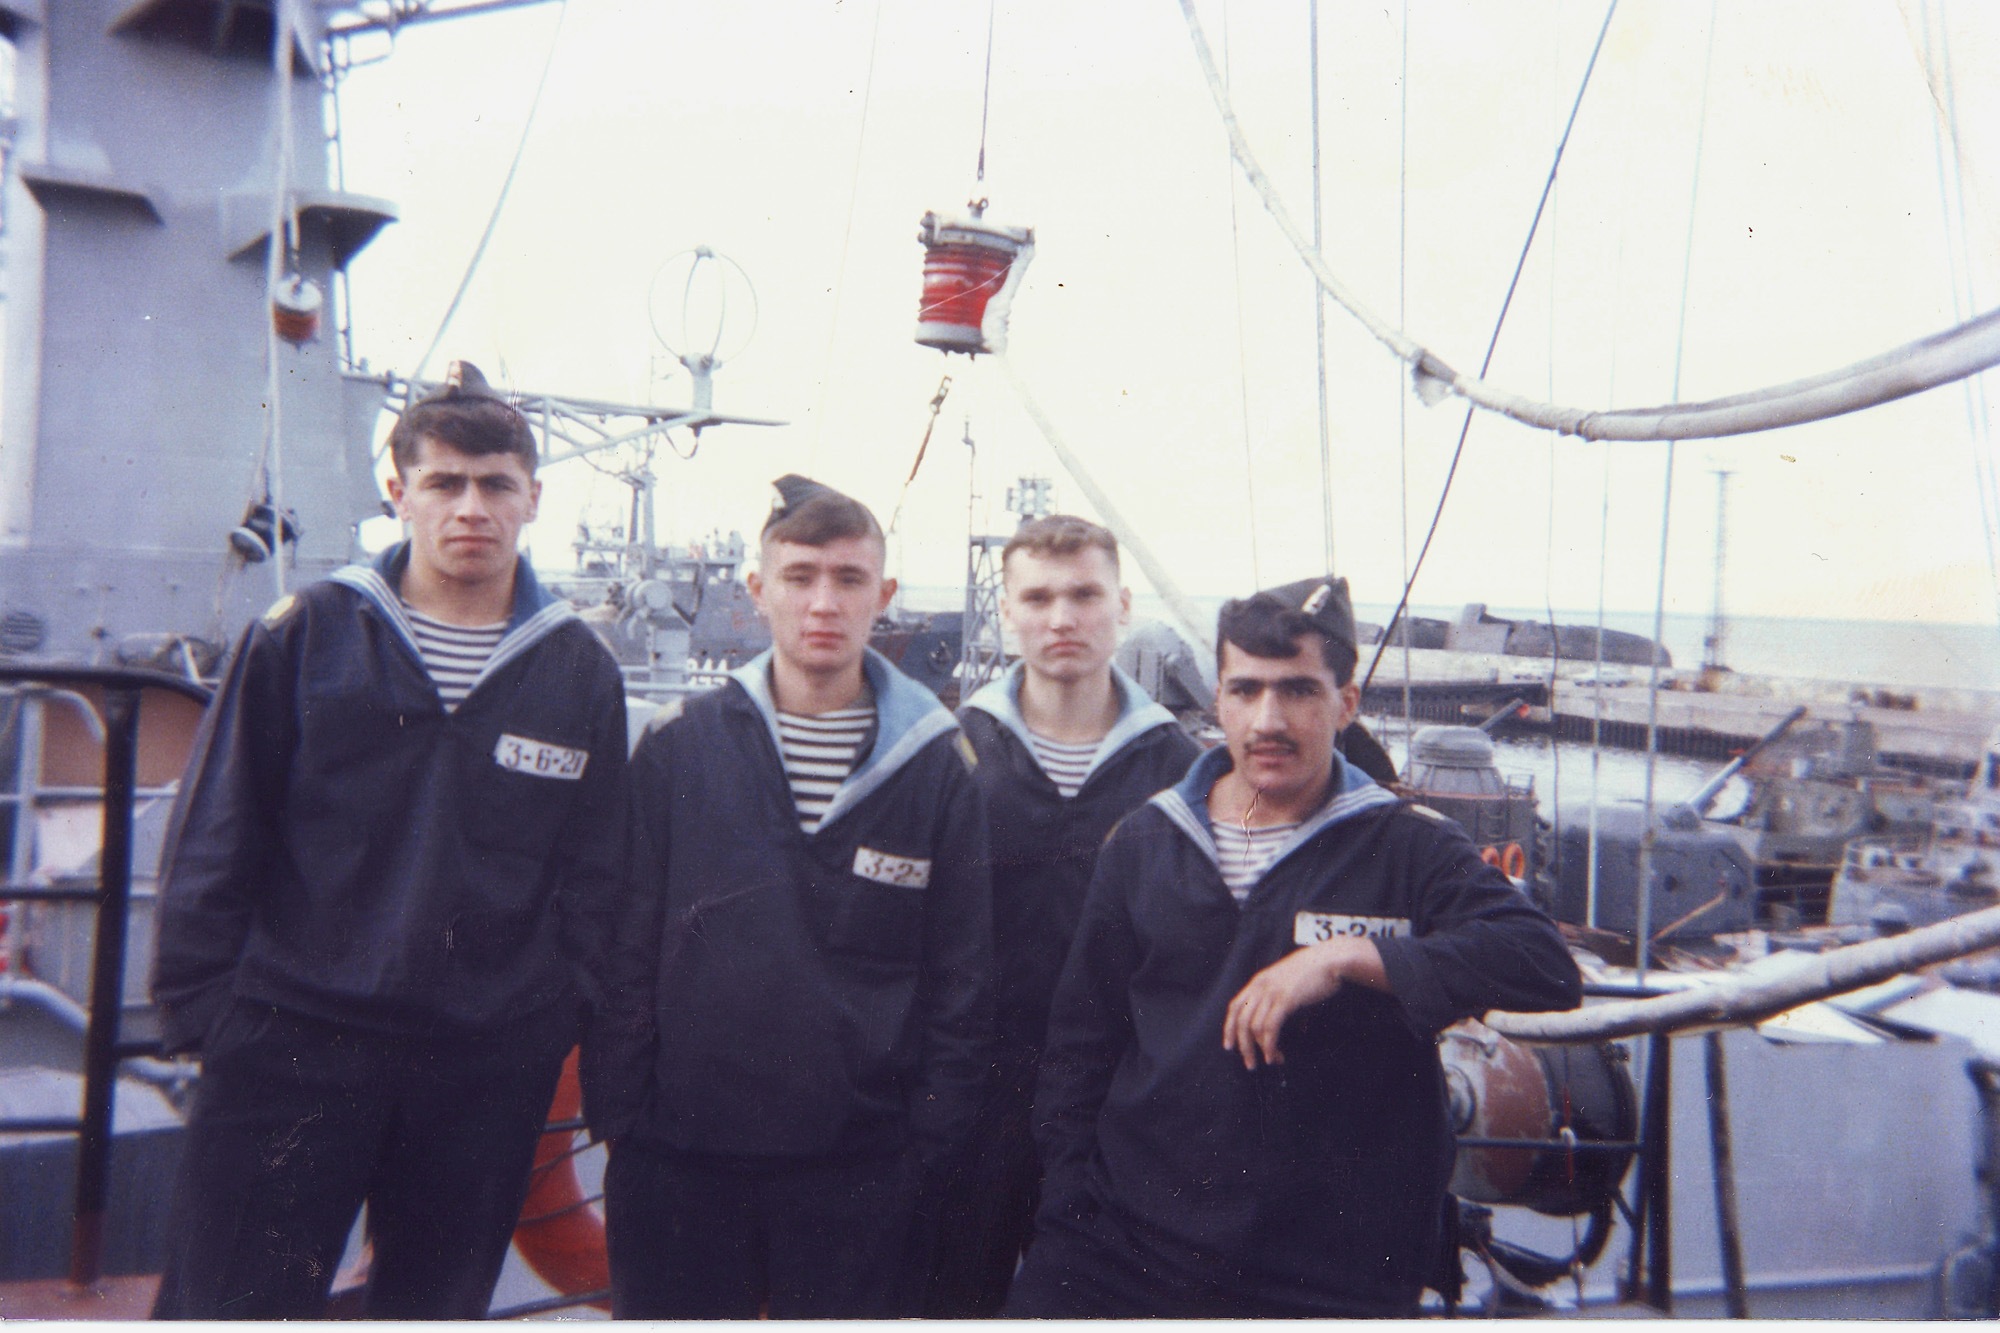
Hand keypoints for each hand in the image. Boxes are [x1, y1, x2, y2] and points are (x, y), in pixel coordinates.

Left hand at [1221, 938, 1382, 1069]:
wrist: (1329, 959)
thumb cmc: (1314, 972)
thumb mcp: (1289, 982)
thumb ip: (1281, 999)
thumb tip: (1288, 1024)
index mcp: (1259, 981)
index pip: (1235, 1007)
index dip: (1229, 1028)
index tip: (1229, 1046)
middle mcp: (1261, 986)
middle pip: (1241, 1020)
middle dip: (1243, 1046)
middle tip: (1250, 1064)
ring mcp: (1272, 992)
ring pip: (1254, 1027)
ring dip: (1260, 1049)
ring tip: (1270, 1061)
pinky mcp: (1285, 999)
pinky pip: (1270, 1027)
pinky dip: (1270, 1045)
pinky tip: (1275, 1055)